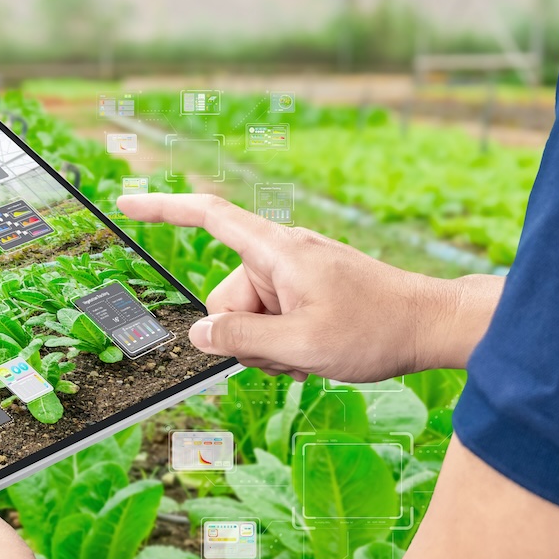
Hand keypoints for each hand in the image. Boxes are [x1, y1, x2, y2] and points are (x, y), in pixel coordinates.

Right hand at [115, 193, 500, 379]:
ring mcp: (297, 271)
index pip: (208, 217)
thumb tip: (199, 335)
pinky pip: (275, 317)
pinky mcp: (310, 288)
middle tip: (293, 353)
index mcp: (276, 251)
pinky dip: (286, 341)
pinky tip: (318, 353)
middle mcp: (282, 253)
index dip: (163, 209)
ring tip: (312, 354)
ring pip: (250, 315)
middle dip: (247, 334)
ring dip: (270, 344)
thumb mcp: (300, 346)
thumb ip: (242, 340)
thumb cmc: (375, 330)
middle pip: (226, 295)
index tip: (125, 205)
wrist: (432, 325)